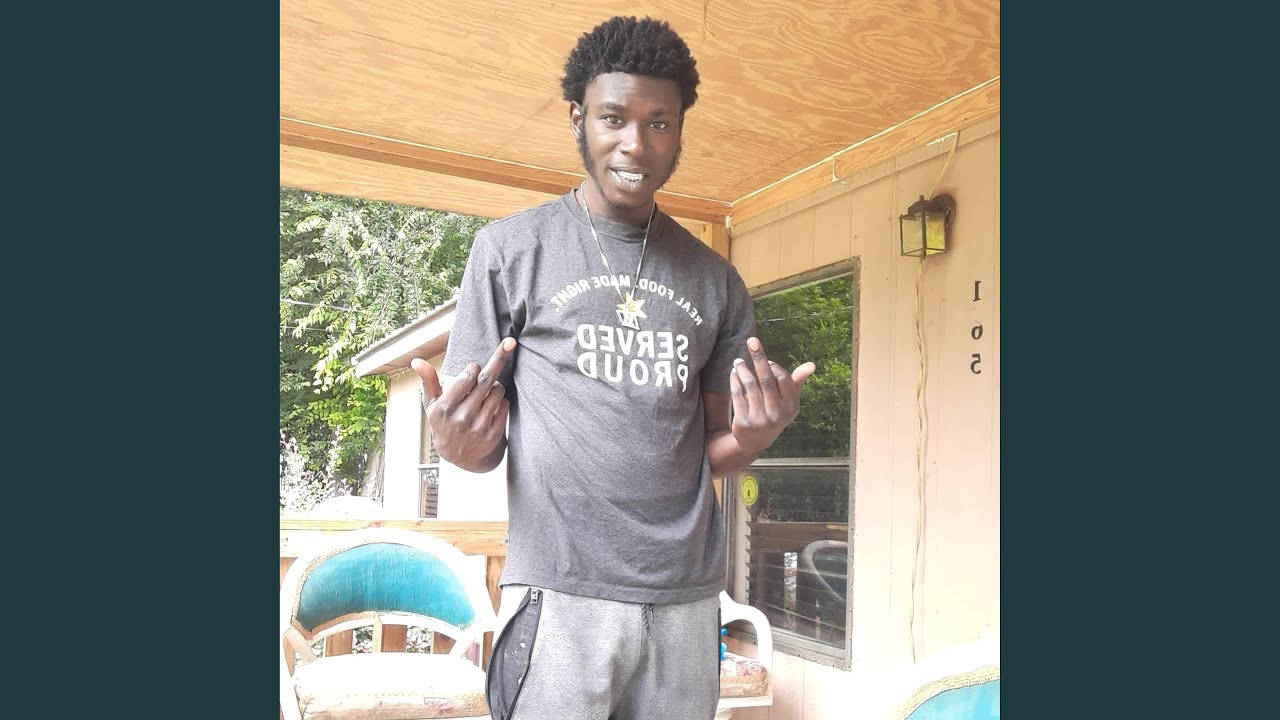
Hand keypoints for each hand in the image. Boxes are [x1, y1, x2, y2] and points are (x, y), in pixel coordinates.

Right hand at [411, 337, 516, 470]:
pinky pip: (505, 405)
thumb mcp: (432, 404)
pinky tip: (491, 404)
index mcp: (446, 407)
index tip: (473, 368)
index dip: (473, 368)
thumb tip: (417, 361)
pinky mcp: (493, 433)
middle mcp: (462, 417)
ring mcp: (479, 426)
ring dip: (496, 384)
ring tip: (486, 391)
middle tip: (508, 344)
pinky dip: (501, 400)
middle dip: (498, 359)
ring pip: (498, 391)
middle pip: (487, 381)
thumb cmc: (444, 423)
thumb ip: (428, 381)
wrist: (458, 456)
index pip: (468, 377)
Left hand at [729, 336, 815, 454]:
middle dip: (759, 358)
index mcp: (791, 407)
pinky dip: (734, 381)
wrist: (755, 441)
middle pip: (766, 379)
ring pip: (750, 386)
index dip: (774, 366)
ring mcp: (760, 419)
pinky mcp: (744, 422)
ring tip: (738, 361)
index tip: (766, 360)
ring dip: (743, 370)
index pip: (783, 379)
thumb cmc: (774, 413)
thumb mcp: (788, 401)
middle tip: (751, 340)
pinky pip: (737, 395)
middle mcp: (777, 413)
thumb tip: (812, 365)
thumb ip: (797, 382)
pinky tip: (734, 373)